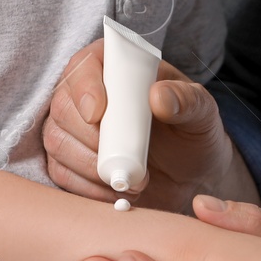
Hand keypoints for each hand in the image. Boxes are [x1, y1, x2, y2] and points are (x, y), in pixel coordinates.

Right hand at [43, 39, 236, 212]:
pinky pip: (61, 173)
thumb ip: (187, 100)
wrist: (192, 174)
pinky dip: (86, 188)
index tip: (98, 114)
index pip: (84, 67)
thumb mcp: (202, 112)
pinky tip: (115, 193)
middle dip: (91, 139)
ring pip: (58, 142)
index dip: (85, 89)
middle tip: (127, 160)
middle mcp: (86, 94)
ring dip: (91, 168)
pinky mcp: (70, 162)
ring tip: (131, 181)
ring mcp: (73, 130)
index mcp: (115, 68)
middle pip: (63, 108)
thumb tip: (158, 97)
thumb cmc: (193, 132)